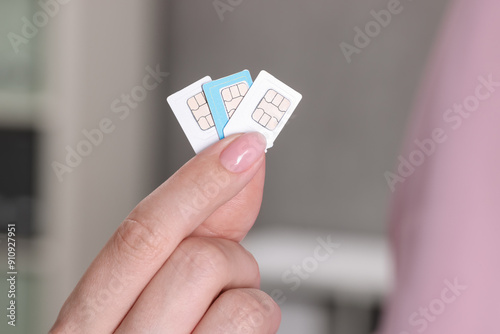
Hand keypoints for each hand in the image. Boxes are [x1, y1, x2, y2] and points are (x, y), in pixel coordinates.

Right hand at [50, 133, 280, 333]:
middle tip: (223, 271)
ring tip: (221, 315)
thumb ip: (190, 229)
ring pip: (242, 295)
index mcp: (86, 324)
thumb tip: (235, 166)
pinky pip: (257, 323)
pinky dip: (257, 320)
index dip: (197, 181)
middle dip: (227, 254)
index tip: (241, 144)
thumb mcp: (146, 293)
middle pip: (198, 259)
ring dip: (246, 294)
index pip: (139, 235)